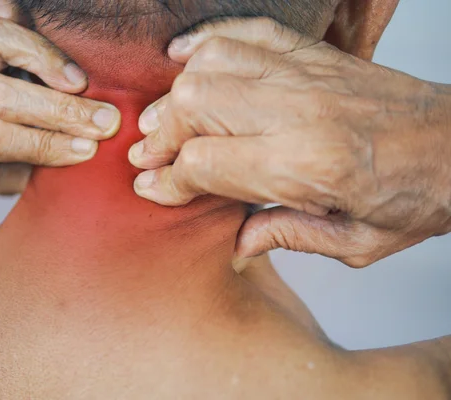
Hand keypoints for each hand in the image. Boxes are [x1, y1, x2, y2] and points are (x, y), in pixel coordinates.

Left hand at [0, 3, 120, 193]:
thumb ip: (31, 169)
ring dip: (44, 59)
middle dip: (60, 110)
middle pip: (1, 95)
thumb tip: (81, 154)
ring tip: (81, 82)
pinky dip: (22, 17)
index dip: (46, 144)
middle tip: (105, 120)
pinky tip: (55, 32)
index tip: (88, 149)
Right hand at [128, 18, 450, 267]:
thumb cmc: (416, 197)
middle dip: (160, 134)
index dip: (168, 179)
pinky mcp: (314, 55)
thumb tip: (236, 241)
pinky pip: (247, 33)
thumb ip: (288, 237)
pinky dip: (207, 40)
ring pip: (211, 65)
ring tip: (163, 116)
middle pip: (195, 105)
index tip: (153, 187)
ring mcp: (306, 75)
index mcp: (307, 166)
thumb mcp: (357, 242)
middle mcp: (299, 112)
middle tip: (149, 155)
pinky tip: (184, 56)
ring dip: (176, 92)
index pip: (205, 163)